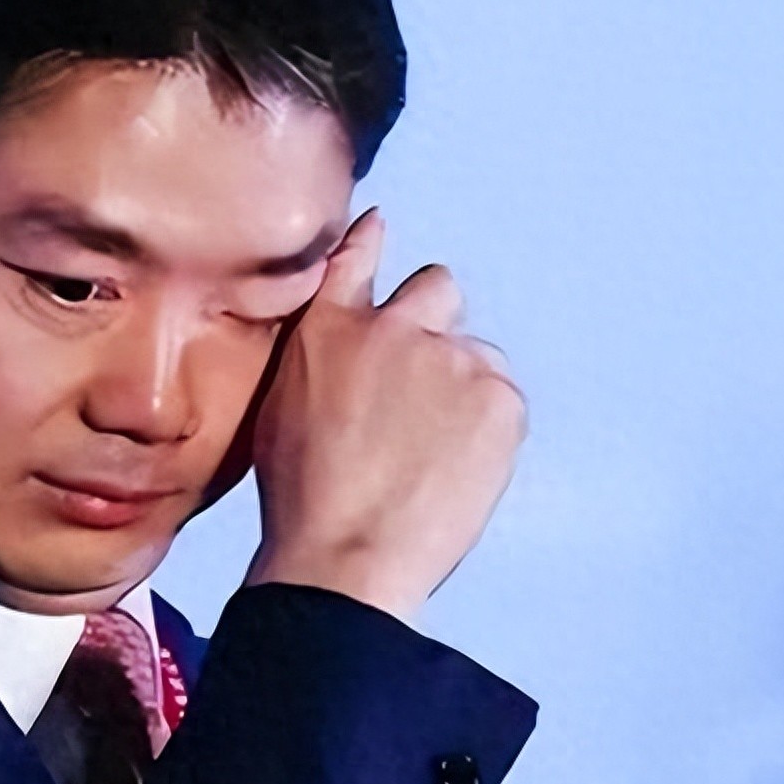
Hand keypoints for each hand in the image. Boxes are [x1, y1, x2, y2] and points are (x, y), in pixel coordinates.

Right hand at [242, 206, 528, 621]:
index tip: (378, 230)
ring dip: (461, 380)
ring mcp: (451, 359)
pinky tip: (456, 463)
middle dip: (432, 324)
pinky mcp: (498, 398)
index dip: (370, 242)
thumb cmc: (303, 495)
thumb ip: (313, 351)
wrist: (348, 553)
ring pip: (474, 350)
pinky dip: (487, 421)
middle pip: (437, 289)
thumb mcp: (280, 407)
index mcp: (328, 329)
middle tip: (419, 387)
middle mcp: (394, 328)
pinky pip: (502, 392)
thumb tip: (341, 331)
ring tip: (433, 446)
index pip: (354, 259)